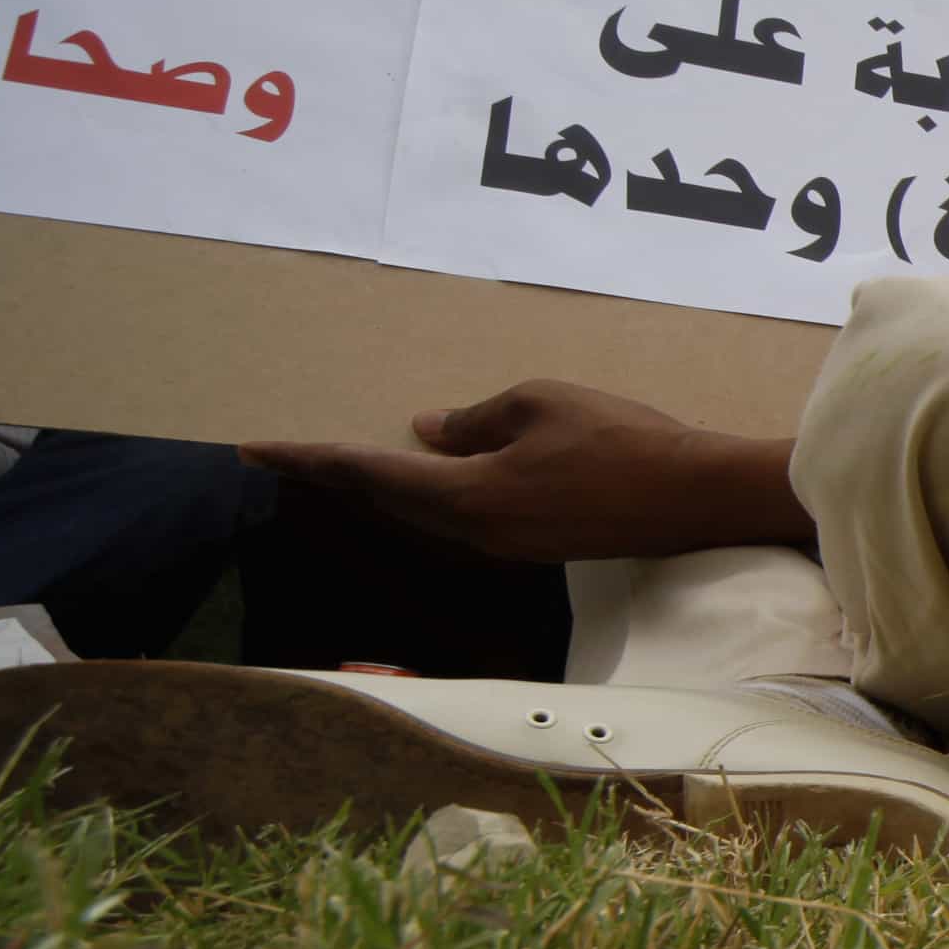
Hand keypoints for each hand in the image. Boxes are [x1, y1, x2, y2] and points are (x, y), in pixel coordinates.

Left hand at [244, 381, 811, 563]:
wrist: (695, 496)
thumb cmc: (620, 439)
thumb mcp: (538, 404)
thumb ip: (474, 420)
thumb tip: (428, 431)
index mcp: (466, 496)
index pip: (367, 471)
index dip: (308, 457)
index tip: (254, 447)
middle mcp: (474, 532)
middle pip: (386, 501)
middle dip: (332, 476)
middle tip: (282, 455)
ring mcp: (505, 545)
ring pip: (421, 513)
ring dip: (377, 488)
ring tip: (337, 466)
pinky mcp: (534, 544)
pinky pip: (457, 517)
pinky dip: (423, 495)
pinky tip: (422, 476)